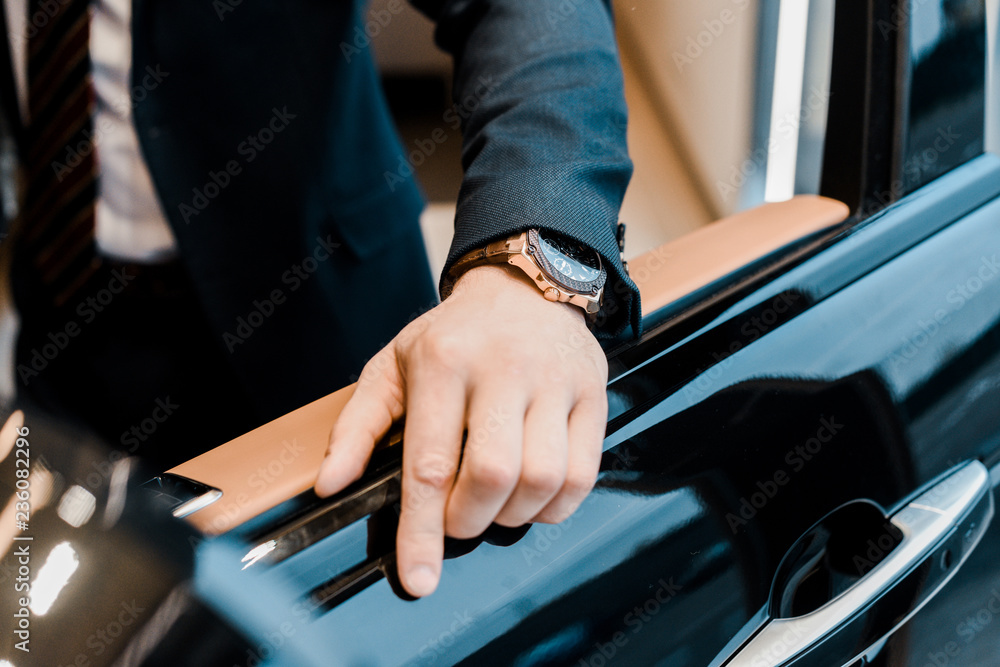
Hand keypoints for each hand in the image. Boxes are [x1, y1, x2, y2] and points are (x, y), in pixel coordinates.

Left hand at [314, 264, 607, 596]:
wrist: (525, 286)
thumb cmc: (453, 336)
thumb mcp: (392, 366)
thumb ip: (359, 427)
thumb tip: (331, 484)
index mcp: (444, 363)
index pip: (430, 463)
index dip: (421, 532)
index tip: (419, 579)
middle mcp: (503, 368)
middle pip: (492, 476)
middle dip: (469, 520)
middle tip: (457, 518)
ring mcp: (555, 380)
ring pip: (543, 479)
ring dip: (514, 515)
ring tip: (495, 503)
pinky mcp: (593, 393)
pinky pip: (582, 474)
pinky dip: (555, 505)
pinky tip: (532, 494)